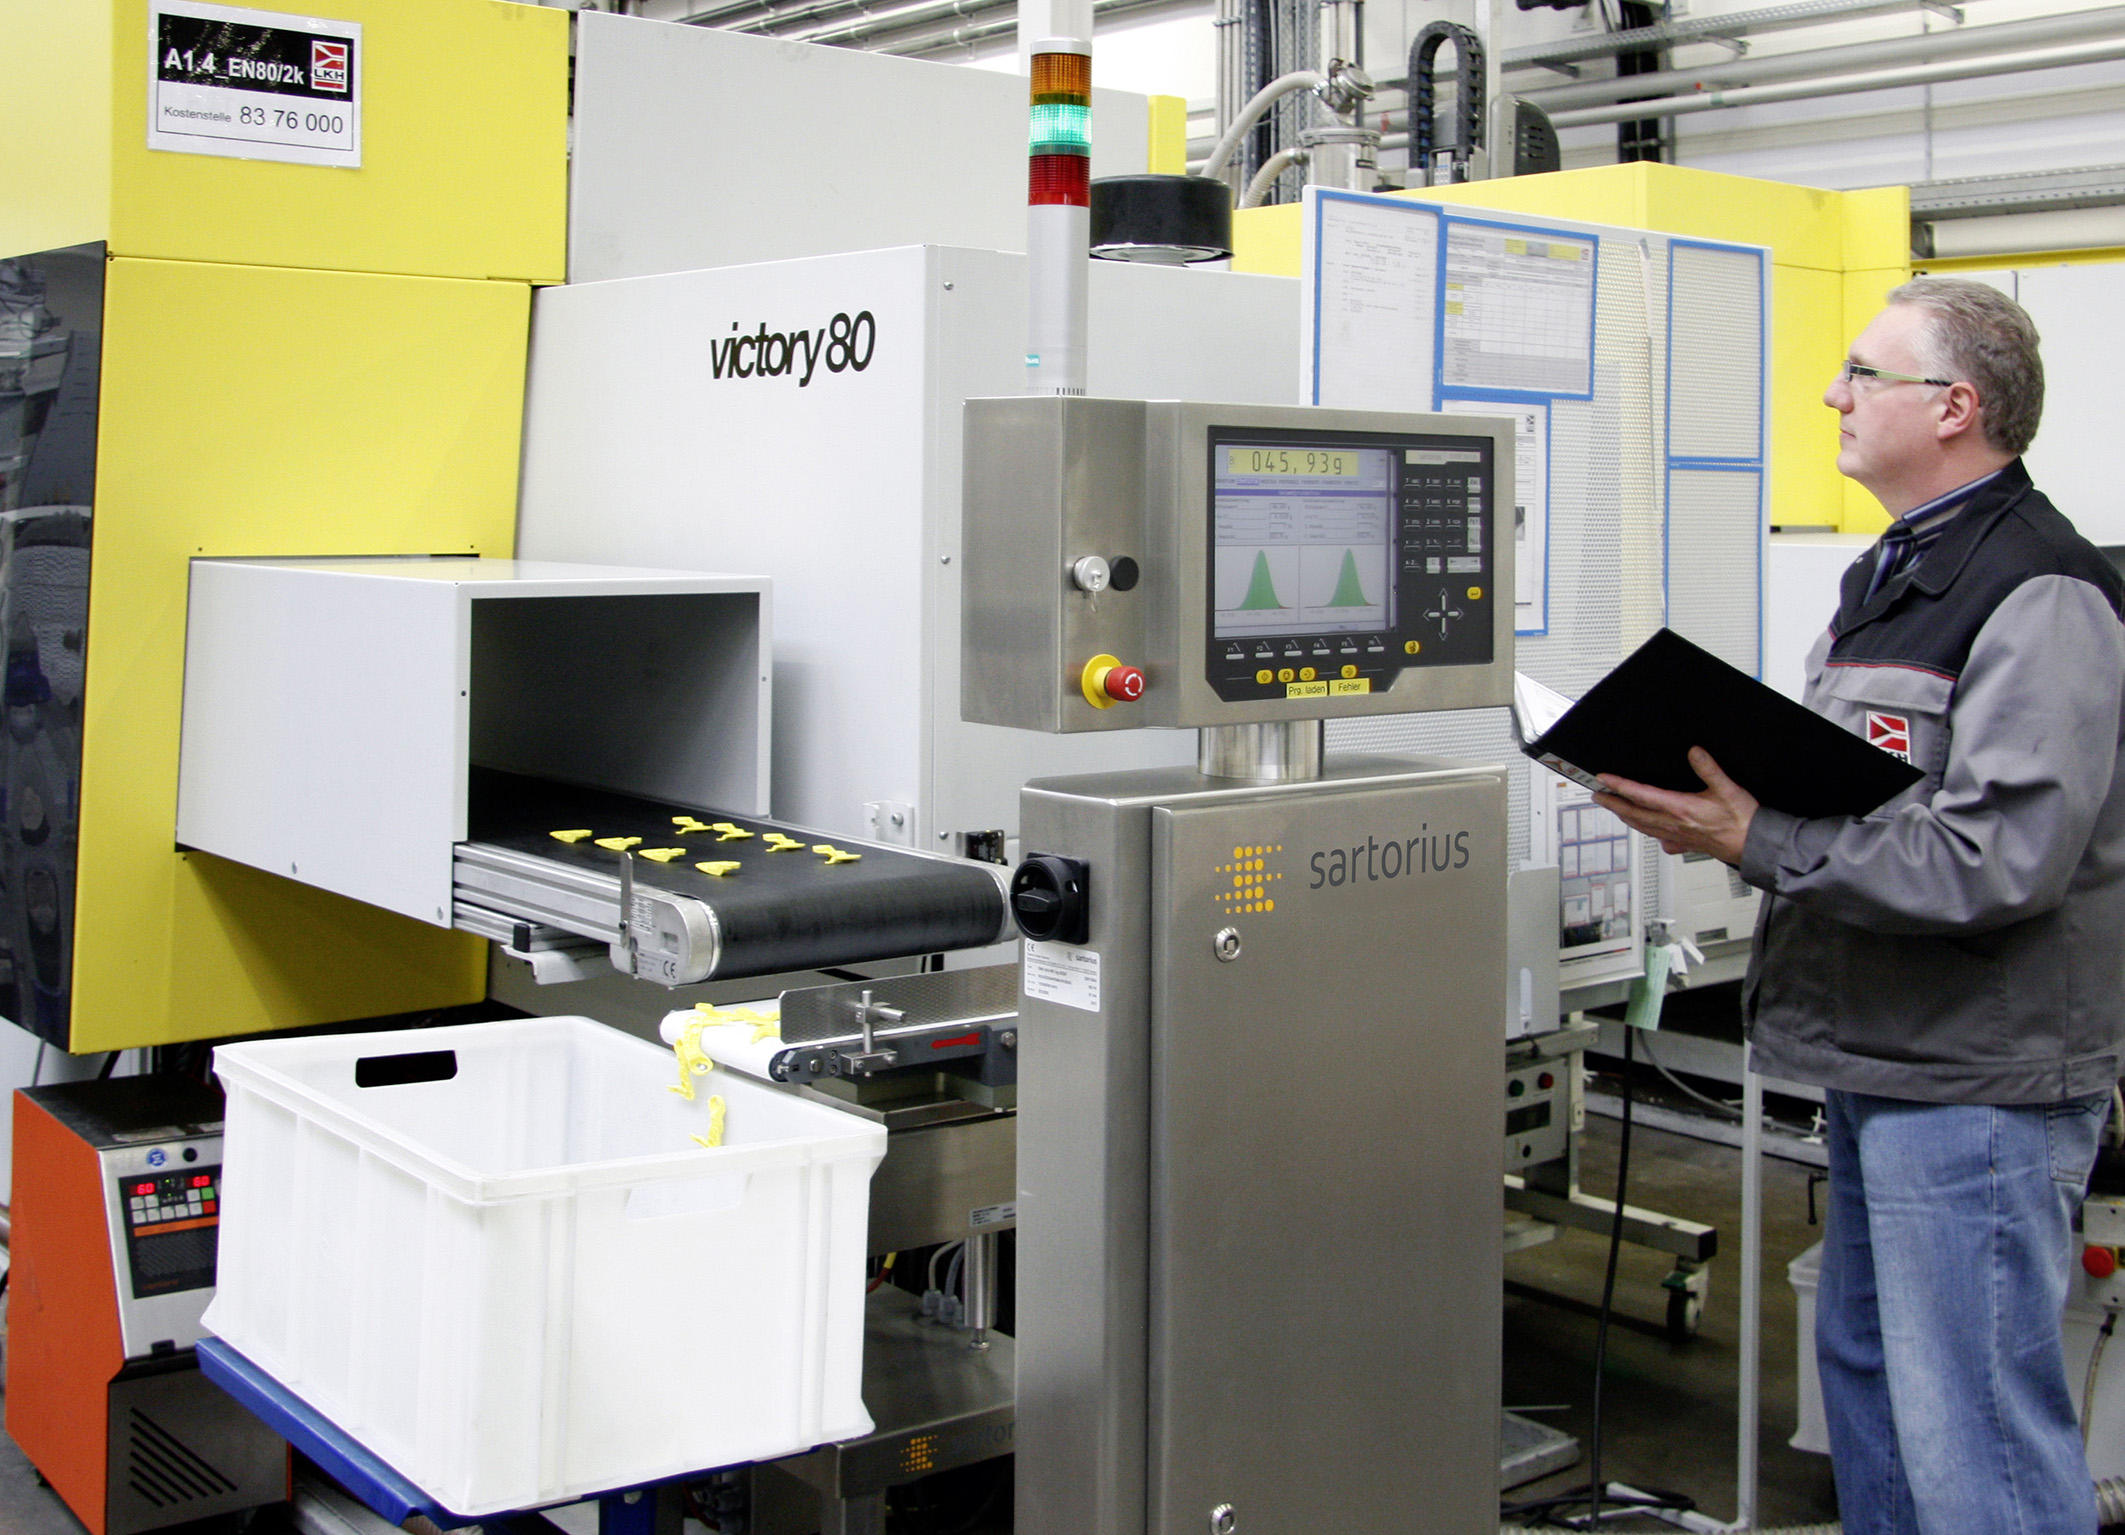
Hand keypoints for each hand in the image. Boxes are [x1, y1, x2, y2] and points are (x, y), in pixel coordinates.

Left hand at [1593, 747, 1758, 865]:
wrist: (1754, 846)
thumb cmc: (1742, 820)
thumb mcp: (1728, 788)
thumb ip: (1709, 769)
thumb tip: (1694, 752)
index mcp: (1680, 808)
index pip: (1641, 795)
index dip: (1619, 785)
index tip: (1604, 779)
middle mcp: (1673, 824)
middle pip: (1634, 813)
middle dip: (1613, 803)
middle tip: (1598, 795)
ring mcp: (1677, 836)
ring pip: (1643, 826)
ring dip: (1626, 817)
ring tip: (1615, 809)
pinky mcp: (1686, 844)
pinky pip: (1660, 839)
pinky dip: (1648, 833)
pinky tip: (1649, 832)